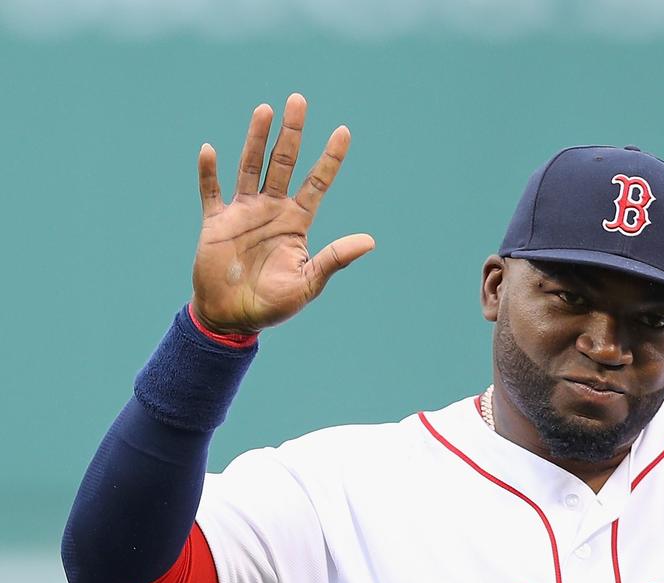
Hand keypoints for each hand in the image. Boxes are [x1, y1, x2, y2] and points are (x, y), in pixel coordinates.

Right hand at [192, 93, 373, 334]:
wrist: (232, 318)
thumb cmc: (273, 304)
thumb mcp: (309, 283)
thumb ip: (335, 258)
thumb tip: (370, 241)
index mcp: (297, 222)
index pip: (317, 182)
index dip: (330, 158)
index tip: (344, 131)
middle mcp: (271, 209)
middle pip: (283, 162)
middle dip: (291, 133)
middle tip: (298, 100)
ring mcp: (243, 212)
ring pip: (250, 166)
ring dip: (256, 139)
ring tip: (265, 110)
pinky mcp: (215, 222)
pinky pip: (211, 192)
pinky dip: (209, 173)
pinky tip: (210, 150)